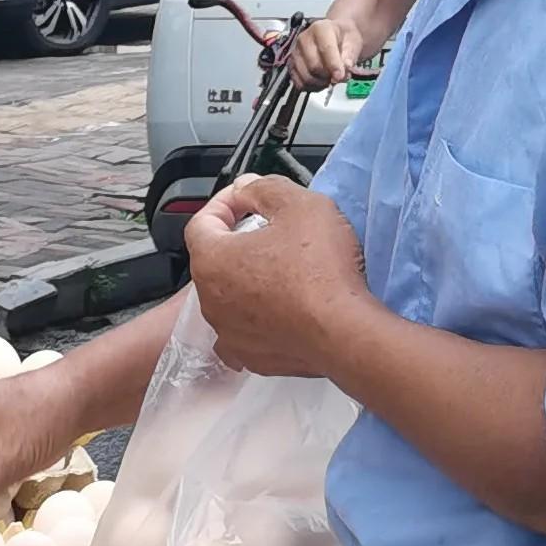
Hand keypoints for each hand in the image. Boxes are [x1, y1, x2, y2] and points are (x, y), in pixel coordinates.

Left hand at [184, 177, 369, 376]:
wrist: (344, 334)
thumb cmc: (321, 269)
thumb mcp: (299, 205)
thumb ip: (264, 188)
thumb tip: (245, 188)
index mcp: (212, 259)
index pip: (201, 222)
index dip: (224, 204)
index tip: (246, 198)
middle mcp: (210, 299)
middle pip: (215, 260)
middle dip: (239, 242)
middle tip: (273, 233)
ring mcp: (227, 332)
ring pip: (230, 296)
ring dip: (250, 280)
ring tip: (285, 270)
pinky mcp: (250, 357)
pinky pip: (247, 328)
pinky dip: (260, 316)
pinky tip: (285, 307)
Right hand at [288, 15, 365, 89]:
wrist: (336, 36)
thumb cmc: (344, 38)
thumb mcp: (354, 41)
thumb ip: (350, 55)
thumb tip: (346, 67)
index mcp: (320, 28)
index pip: (325, 49)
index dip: (333, 65)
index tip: (341, 76)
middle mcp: (303, 40)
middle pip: (314, 66)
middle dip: (329, 76)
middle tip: (340, 76)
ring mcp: (295, 53)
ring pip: (306, 77)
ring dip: (321, 83)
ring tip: (331, 78)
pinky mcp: (291, 66)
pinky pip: (300, 83)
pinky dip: (312, 87)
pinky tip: (322, 82)